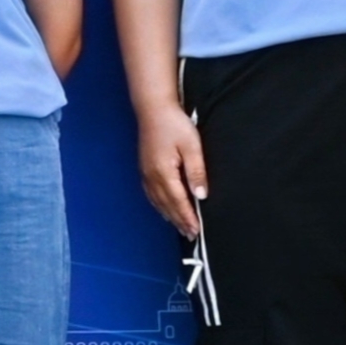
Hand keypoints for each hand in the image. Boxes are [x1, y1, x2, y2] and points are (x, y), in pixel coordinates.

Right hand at [136, 99, 207, 240]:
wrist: (153, 108)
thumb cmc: (173, 124)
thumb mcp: (192, 146)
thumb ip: (196, 172)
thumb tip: (200, 195)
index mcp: (163, 172)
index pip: (178, 202)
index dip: (188, 217)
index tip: (196, 231)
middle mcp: (152, 176)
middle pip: (167, 205)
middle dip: (179, 221)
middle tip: (191, 235)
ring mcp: (146, 173)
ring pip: (158, 202)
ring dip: (170, 216)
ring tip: (180, 227)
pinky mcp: (145, 168)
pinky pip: (151, 194)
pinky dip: (159, 206)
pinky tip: (164, 209)